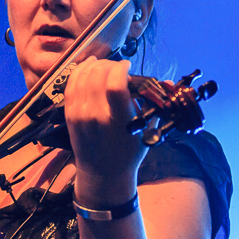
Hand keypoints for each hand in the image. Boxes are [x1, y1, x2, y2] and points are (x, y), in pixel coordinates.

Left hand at [63, 57, 146, 205]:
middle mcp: (96, 116)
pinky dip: (79, 70)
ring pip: (83, 76)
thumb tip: (169, 83)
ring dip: (95, 65)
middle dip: (110, 64)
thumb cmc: (129, 152)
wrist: (102, 173)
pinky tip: (89, 65)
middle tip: (118, 67)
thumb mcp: (146, 132)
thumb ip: (154, 105)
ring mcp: (79, 114)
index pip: (115, 85)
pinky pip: (71, 84)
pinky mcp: (70, 114)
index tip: (128, 66)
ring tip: (105, 65)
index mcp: (118, 121)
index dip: (121, 68)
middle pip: (98, 75)